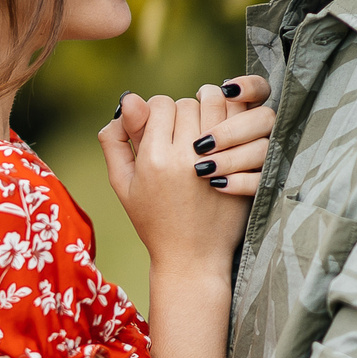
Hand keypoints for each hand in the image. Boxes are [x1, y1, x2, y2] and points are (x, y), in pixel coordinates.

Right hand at [100, 84, 273, 267]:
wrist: (191, 257)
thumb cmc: (152, 221)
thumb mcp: (122, 184)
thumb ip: (115, 140)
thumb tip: (127, 99)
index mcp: (154, 160)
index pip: (159, 104)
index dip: (157, 110)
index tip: (159, 127)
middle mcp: (186, 157)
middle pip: (188, 103)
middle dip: (183, 111)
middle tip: (181, 131)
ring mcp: (218, 161)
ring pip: (217, 105)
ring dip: (210, 108)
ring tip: (204, 125)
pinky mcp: (241, 167)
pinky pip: (241, 122)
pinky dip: (234, 117)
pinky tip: (224, 129)